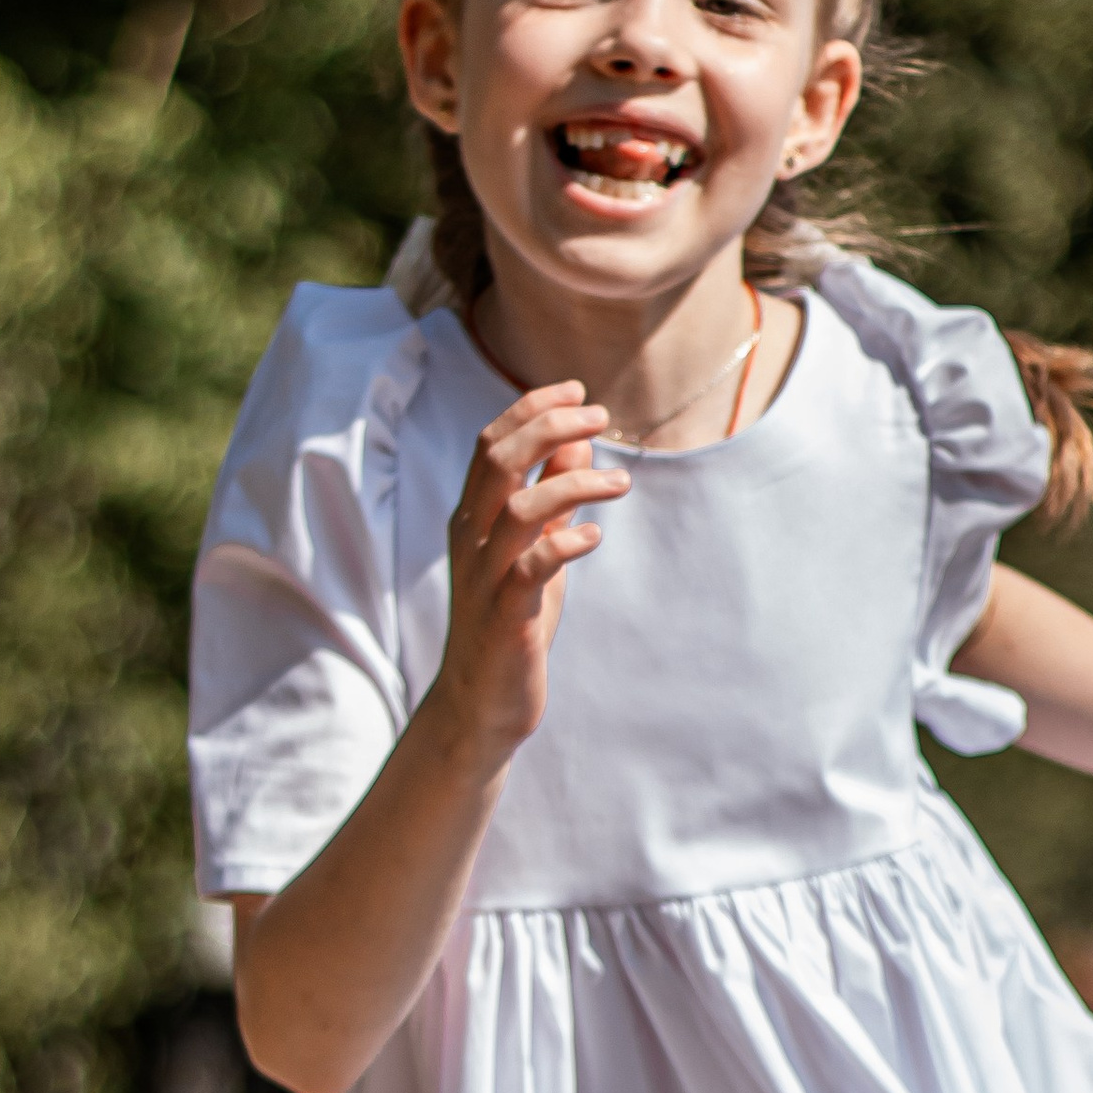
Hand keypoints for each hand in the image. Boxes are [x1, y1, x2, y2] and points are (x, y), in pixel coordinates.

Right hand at [425, 383, 628, 763]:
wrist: (482, 701)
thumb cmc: (512, 621)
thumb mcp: (534, 549)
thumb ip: (551, 496)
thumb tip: (577, 441)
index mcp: (473, 517)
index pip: (492, 442)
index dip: (533, 408)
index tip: (579, 391)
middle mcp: (471, 538)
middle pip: (498, 459)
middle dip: (550, 427)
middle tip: (600, 417)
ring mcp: (484, 577)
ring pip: (519, 508)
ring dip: (574, 484)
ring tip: (621, 484)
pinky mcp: (505, 616)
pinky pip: (532, 568)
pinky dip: (566, 543)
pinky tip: (595, 537)